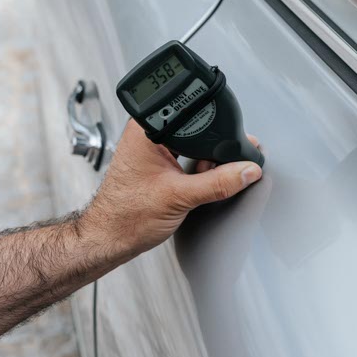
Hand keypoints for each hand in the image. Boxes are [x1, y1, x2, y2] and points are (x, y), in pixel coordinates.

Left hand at [78, 120, 262, 255]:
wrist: (110, 239)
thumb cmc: (126, 216)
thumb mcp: (181, 197)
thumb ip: (219, 183)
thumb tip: (247, 170)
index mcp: (146, 129)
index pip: (193, 117)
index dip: (217, 130)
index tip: (235, 144)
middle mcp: (147, 133)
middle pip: (196, 129)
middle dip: (213, 149)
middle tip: (224, 166)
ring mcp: (151, 148)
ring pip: (193, 144)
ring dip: (205, 161)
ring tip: (200, 180)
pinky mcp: (156, 162)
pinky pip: (186, 156)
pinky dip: (197, 168)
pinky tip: (196, 184)